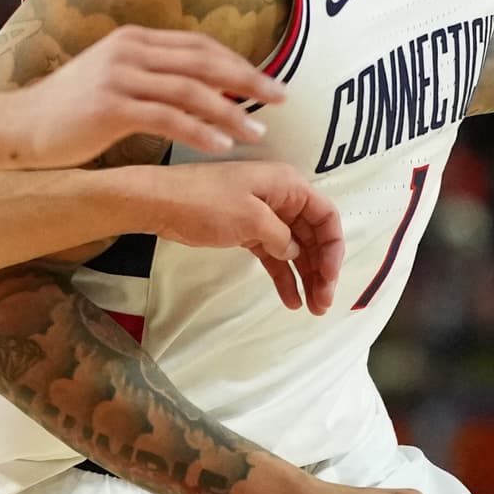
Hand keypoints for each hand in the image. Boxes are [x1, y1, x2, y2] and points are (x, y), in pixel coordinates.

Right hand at [3, 28, 279, 168]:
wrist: (17, 128)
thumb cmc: (65, 113)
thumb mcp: (110, 80)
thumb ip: (148, 77)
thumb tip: (191, 90)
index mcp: (134, 40)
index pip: (199, 45)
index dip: (238, 62)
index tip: (268, 80)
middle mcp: (130, 50)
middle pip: (204, 61)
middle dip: (248, 79)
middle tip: (281, 98)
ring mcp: (120, 77)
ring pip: (191, 90)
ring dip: (230, 111)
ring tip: (258, 131)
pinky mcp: (111, 107)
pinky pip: (168, 118)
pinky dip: (199, 131)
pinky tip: (221, 146)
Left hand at [138, 162, 345, 311]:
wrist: (160, 203)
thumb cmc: (205, 202)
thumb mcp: (250, 218)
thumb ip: (280, 237)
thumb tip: (294, 253)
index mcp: (288, 185)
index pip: (326, 216)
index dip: (333, 248)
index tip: (330, 277)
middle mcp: (282, 199)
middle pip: (313, 237)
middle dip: (322, 270)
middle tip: (324, 303)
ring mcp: (265, 216)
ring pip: (296, 250)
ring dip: (306, 277)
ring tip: (312, 308)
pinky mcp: (248, 232)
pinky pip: (274, 256)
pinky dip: (284, 277)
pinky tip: (291, 300)